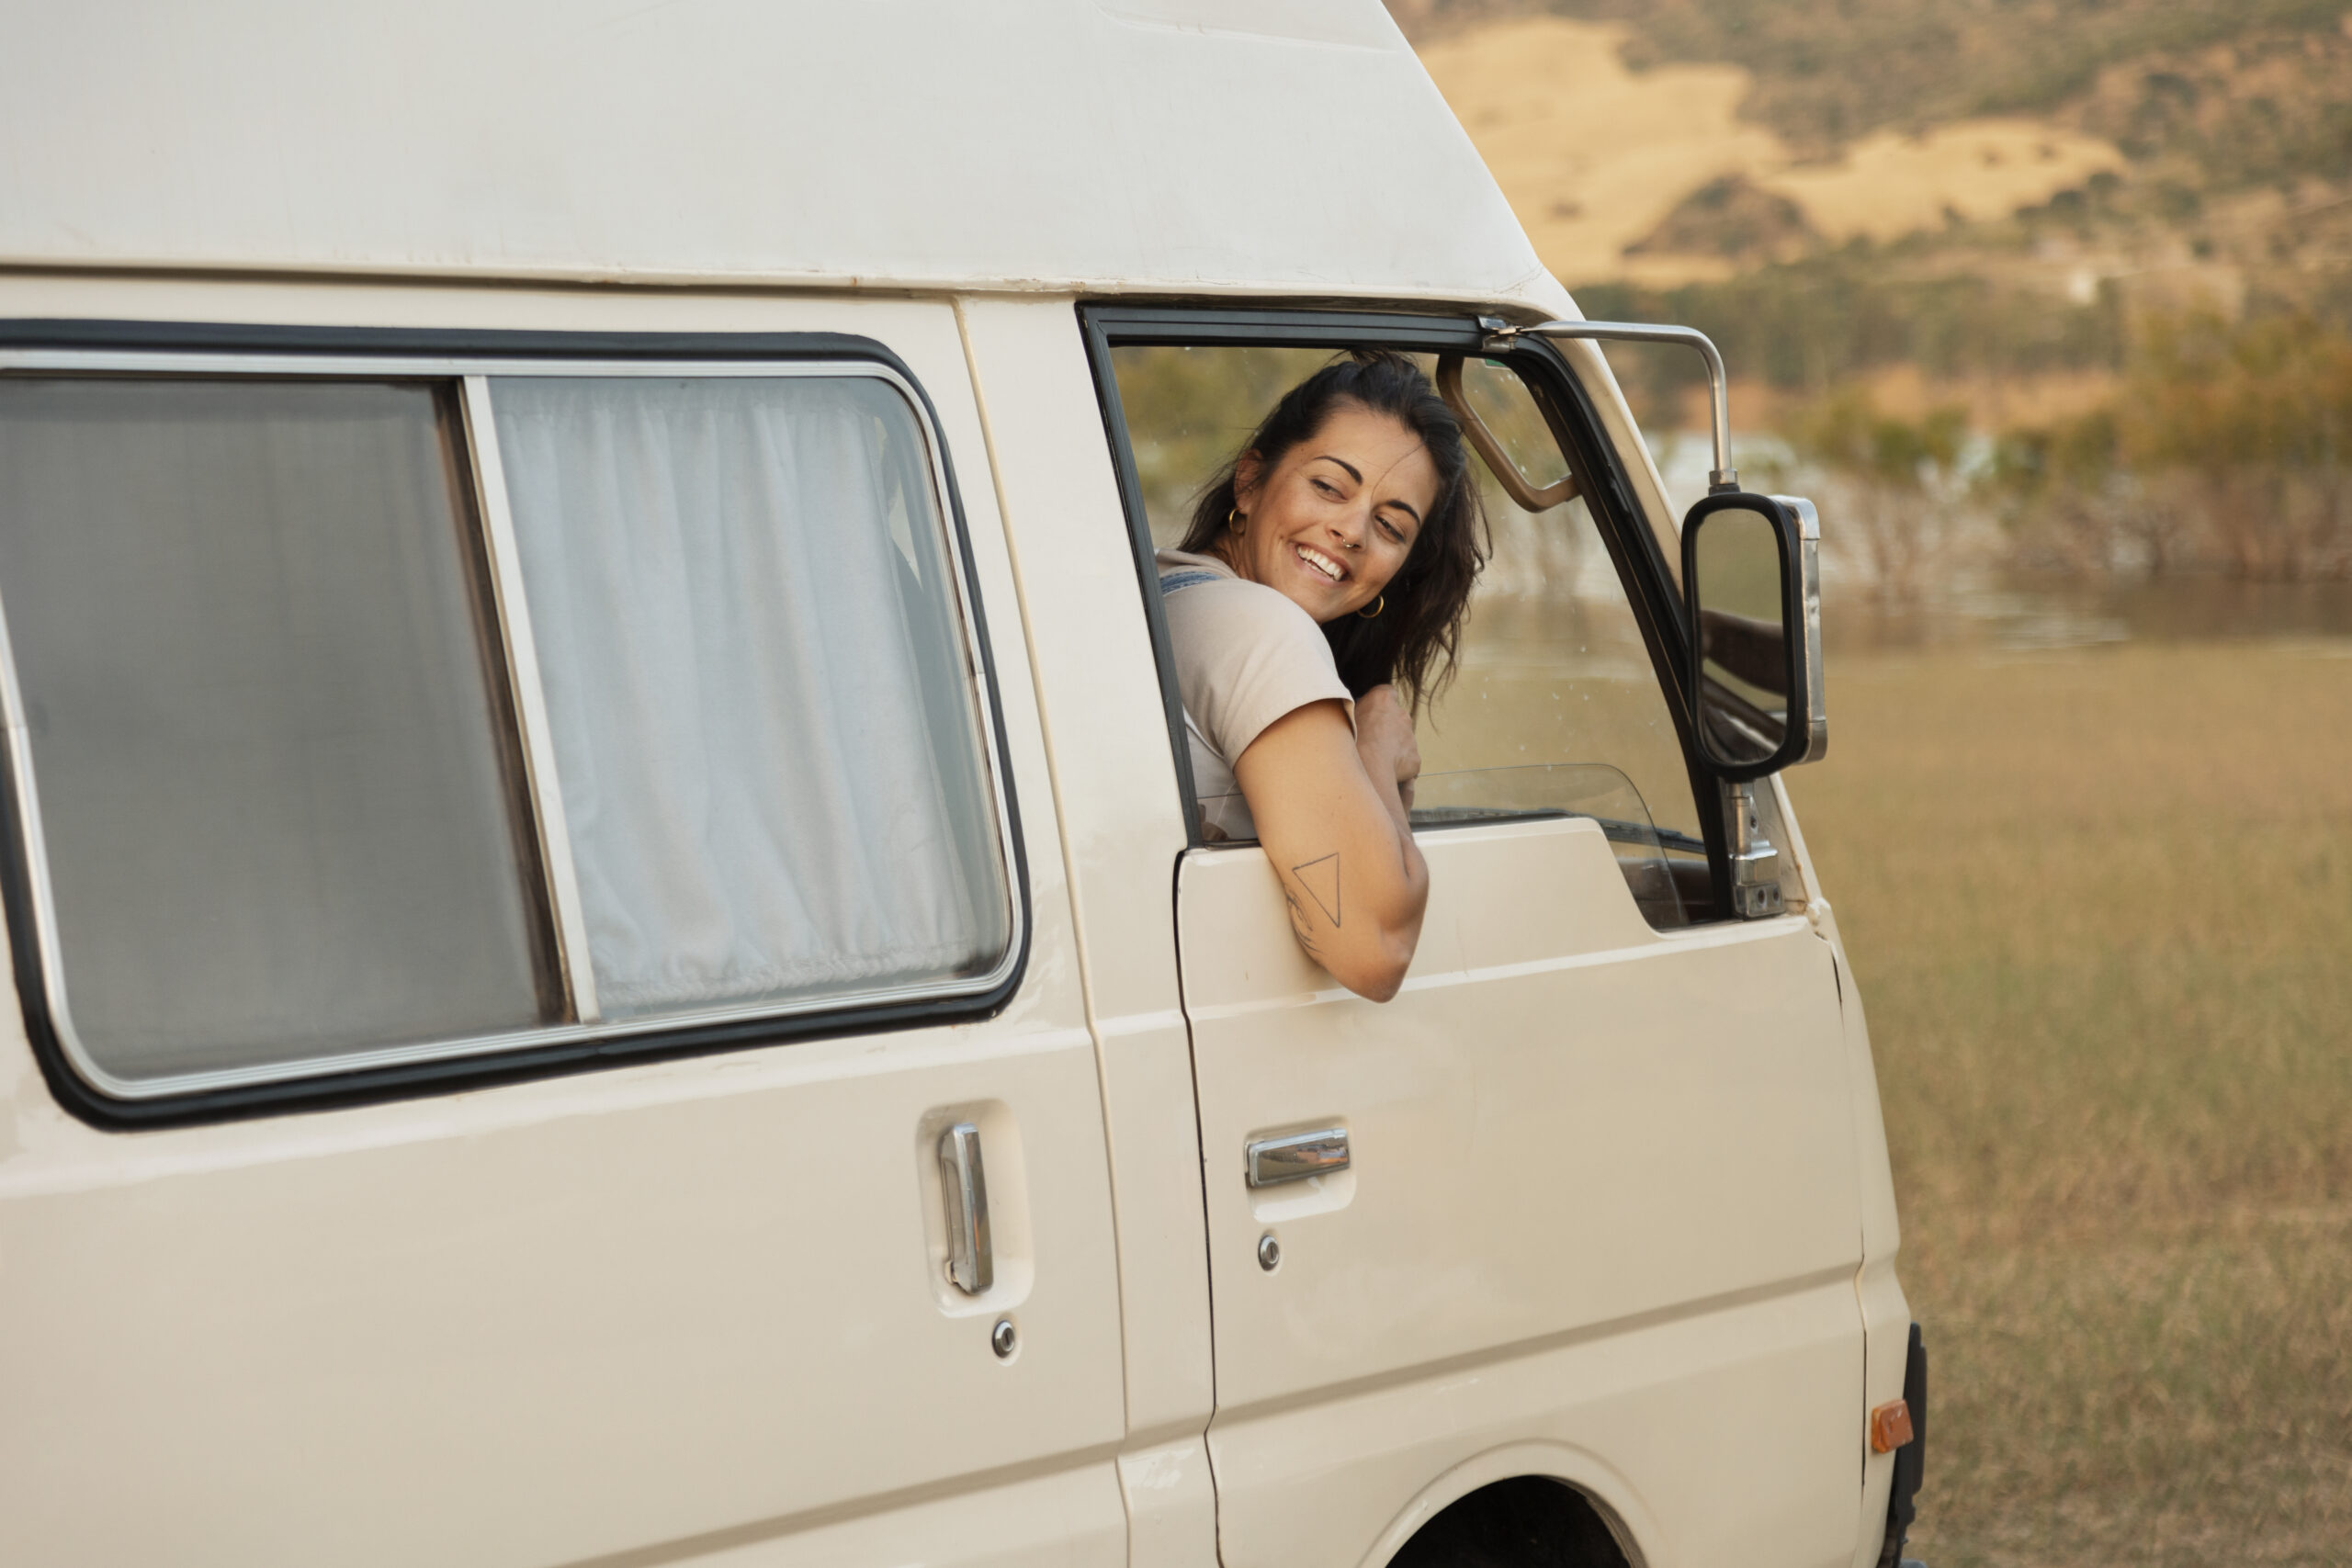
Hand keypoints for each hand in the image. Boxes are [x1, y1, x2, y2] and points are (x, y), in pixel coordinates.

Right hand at [1354, 683, 1420, 804]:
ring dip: (1392, 748)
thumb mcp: (1347, 715)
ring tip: (1375, 759)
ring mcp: (1411, 737)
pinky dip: (1399, 765)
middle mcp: (1402, 714)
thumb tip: (1359, 713)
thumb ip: (1359, 709)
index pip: (1387, 693)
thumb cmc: (1353, 739)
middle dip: (1387, 728)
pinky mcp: (1415, 758)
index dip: (1380, 704)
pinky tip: (1385, 770)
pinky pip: (1406, 760)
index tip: (1372, 714)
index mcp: (1383, 699)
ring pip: (1403, 741)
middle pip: (1397, 719)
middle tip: (1371, 741)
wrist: (1368, 765)